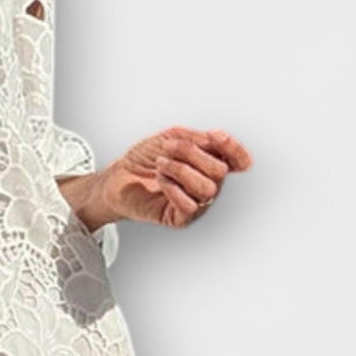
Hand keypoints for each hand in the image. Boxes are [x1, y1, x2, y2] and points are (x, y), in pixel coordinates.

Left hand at [73, 126, 251, 231]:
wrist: (118, 177)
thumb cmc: (144, 159)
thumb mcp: (173, 138)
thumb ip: (198, 139)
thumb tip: (219, 139)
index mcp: (209, 164)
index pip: (237, 161)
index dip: (234, 149)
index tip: (215, 136)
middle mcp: (208, 186)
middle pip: (220, 171)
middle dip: (192, 153)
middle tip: (167, 148)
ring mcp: (196, 204)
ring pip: (207, 189)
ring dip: (181, 170)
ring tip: (160, 165)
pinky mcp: (180, 219)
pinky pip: (190, 206)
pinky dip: (173, 189)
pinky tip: (160, 181)